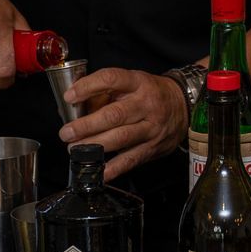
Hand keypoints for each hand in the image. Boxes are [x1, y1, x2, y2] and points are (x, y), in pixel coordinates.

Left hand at [57, 67, 187, 181]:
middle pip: (114, 115)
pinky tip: (98, 172)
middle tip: (67, 132)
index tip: (69, 96)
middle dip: (87, 125)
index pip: (111, 79)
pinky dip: (113, 168)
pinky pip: (131, 160)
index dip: (88, 87)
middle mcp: (145, 104)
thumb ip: (104, 91)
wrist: (183, 105)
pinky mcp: (153, 148)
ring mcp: (151, 127)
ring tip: (75, 150)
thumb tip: (72, 104)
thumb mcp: (131, 82)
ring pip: (121, 138)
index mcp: (138, 82)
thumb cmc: (150, 93)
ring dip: (94, 146)